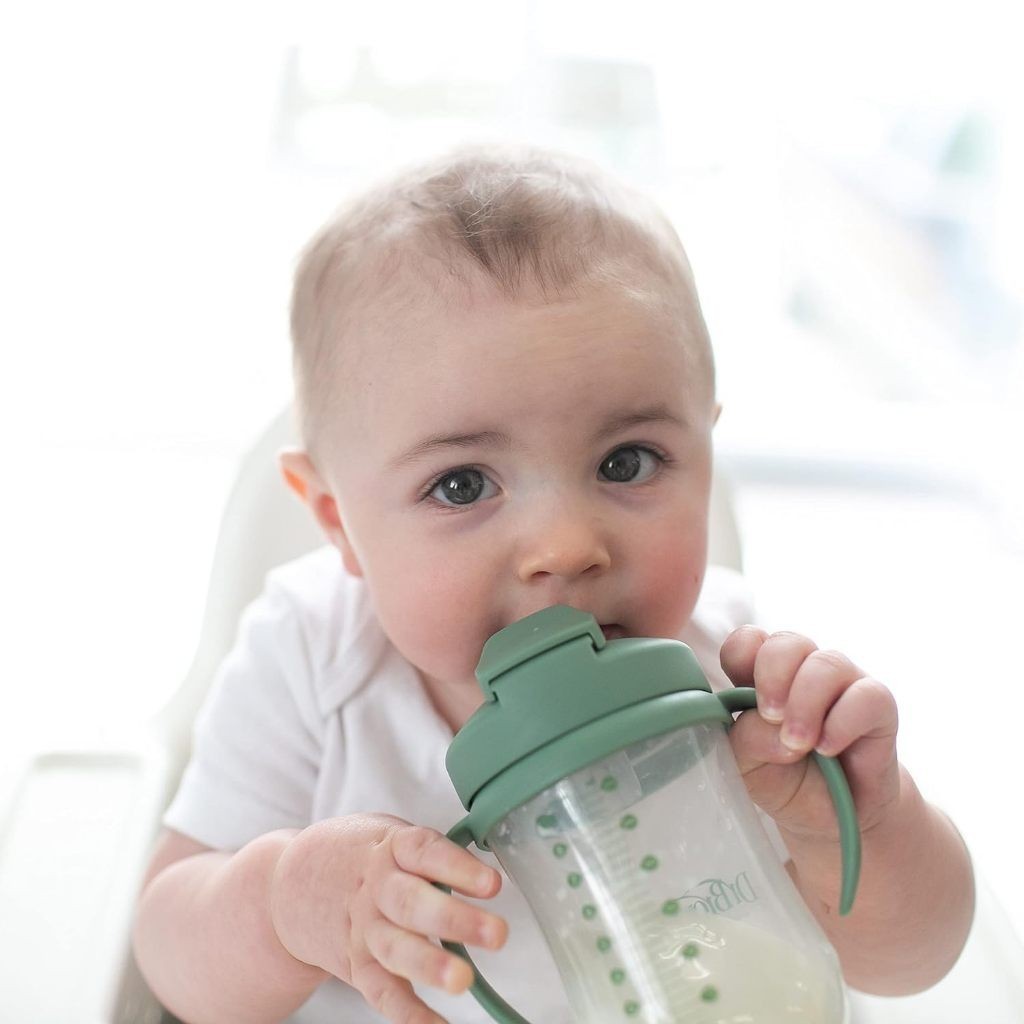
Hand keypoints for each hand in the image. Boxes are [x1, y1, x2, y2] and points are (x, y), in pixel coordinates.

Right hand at [268, 813, 505, 1023]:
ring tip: (463, 979)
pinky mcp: (355, 966)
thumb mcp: (390, 835)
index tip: (492, 884)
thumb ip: (434, 855)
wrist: (290, 883)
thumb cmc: (360, 855)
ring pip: (396, 949)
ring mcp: (363, 929)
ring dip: (430, 966)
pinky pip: (381, 992)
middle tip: (497, 934)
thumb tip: (491, 877)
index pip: (424, 852)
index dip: (458, 868)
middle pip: (412, 904)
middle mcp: (376, 889)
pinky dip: (407, 1013)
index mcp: (390, 847)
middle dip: (455, 920)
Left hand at [720, 627, 900, 840]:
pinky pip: (866, 695)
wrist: (835, 816)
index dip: (740, 656)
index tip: (737, 698)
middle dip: (772, 677)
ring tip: (797, 744)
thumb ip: (747, 738)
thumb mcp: (748, 767)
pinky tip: (827, 748)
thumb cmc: (785, 779)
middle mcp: (802, 670)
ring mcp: (841, 683)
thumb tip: (771, 723)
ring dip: (805, 704)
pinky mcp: (878, 704)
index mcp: (762, 675)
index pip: (747, 641)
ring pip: (826, 664)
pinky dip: (841, 723)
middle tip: (771, 717)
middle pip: (786, 642)